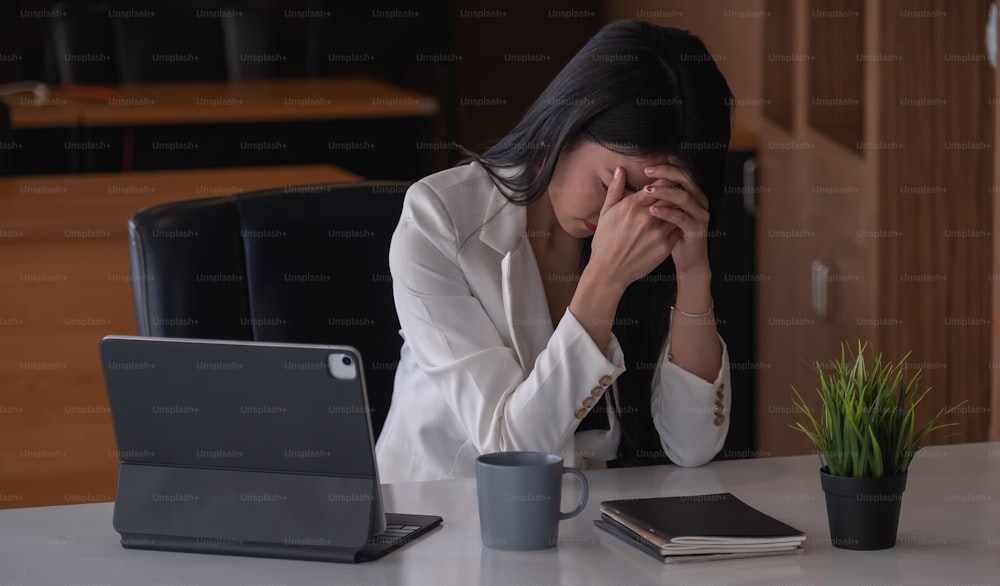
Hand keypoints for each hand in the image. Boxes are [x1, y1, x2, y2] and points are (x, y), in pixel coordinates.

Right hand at [588, 166, 679, 290]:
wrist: (608, 272)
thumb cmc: (605, 242)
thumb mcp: (605, 213)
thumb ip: (615, 190)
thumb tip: (621, 169)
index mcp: (631, 206)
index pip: (658, 185)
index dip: (665, 182)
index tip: (666, 182)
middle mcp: (646, 217)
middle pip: (670, 196)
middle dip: (674, 194)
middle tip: (676, 193)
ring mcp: (657, 232)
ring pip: (677, 212)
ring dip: (678, 209)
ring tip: (676, 209)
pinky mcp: (665, 246)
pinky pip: (678, 229)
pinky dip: (678, 225)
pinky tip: (674, 225)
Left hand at [641, 157, 711, 276]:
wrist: (688, 261)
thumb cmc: (673, 236)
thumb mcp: (664, 213)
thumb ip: (657, 196)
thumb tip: (640, 178)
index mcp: (694, 195)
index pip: (683, 174)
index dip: (668, 167)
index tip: (650, 164)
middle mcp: (700, 202)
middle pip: (686, 180)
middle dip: (666, 173)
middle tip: (647, 171)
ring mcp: (700, 216)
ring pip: (684, 197)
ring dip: (664, 191)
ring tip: (646, 190)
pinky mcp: (697, 230)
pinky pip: (681, 217)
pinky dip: (666, 212)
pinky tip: (652, 209)